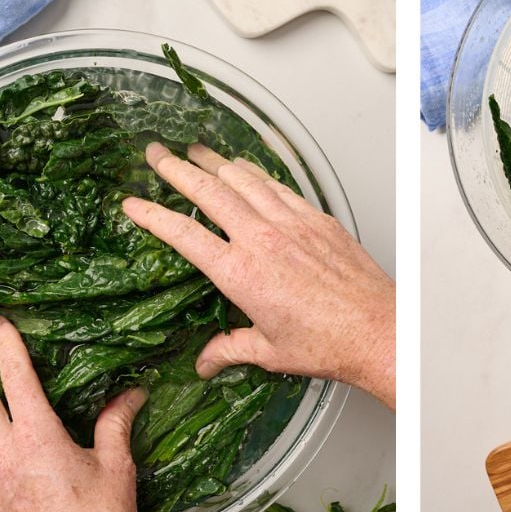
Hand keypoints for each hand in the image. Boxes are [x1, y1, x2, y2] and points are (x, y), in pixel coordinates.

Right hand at [122, 142, 395, 409]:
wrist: (377, 329)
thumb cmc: (327, 342)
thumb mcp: (268, 351)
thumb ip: (230, 349)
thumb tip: (205, 362)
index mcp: (241, 273)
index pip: (184, 235)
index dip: (153, 216)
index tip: (133, 203)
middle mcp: (263, 240)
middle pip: (209, 192)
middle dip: (177, 169)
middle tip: (155, 153)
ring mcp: (292, 224)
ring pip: (244, 179)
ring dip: (215, 161)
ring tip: (195, 149)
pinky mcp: (317, 219)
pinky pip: (279, 186)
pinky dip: (257, 173)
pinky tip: (246, 168)